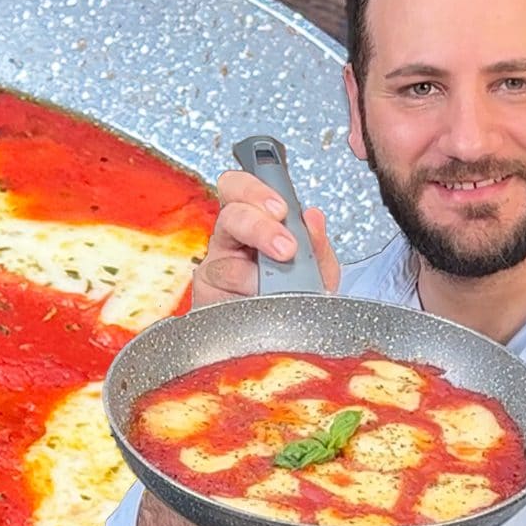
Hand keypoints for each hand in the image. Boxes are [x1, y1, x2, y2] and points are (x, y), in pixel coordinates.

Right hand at [193, 170, 341, 305]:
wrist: (286, 337)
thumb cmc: (296, 297)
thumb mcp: (318, 269)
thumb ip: (318, 243)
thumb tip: (313, 217)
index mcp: (253, 221)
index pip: (239, 188)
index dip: (255, 191)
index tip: (281, 208)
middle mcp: (230, 240)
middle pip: (231, 216)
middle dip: (260, 228)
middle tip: (286, 248)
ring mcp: (215, 268)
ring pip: (227, 263)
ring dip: (259, 277)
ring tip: (280, 289)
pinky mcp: (206, 297)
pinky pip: (224, 297)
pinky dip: (248, 302)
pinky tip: (261, 306)